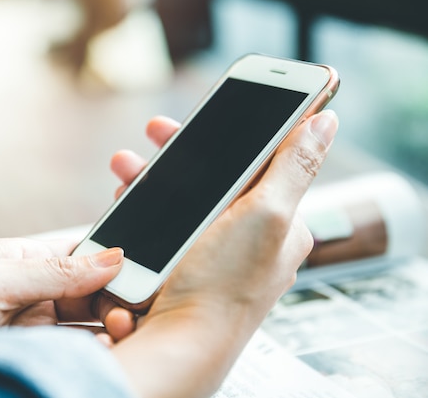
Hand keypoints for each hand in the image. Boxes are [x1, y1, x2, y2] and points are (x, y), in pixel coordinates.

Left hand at [0, 239, 123, 396]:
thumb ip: (55, 271)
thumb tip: (112, 257)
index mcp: (27, 261)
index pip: (86, 259)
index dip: (116, 266)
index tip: (143, 278)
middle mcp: (35, 295)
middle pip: (94, 297)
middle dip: (117, 303)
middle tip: (131, 315)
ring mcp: (33, 332)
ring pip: (86, 330)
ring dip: (108, 332)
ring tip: (122, 335)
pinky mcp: (27, 361)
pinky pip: (68, 358)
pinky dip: (88, 358)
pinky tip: (102, 356)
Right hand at [111, 111, 338, 397]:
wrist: (179, 340)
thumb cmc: (224, 286)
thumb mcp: (268, 215)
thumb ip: (294, 165)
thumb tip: (326, 121)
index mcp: (280, 221)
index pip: (260, 161)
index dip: (233, 133)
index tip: (209, 112)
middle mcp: (248, 234)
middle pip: (215, 175)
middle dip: (180, 152)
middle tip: (156, 131)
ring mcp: (213, 247)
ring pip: (183, 195)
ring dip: (153, 175)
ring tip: (126, 165)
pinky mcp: (183, 259)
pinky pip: (164, 220)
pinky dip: (144, 205)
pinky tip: (127, 198)